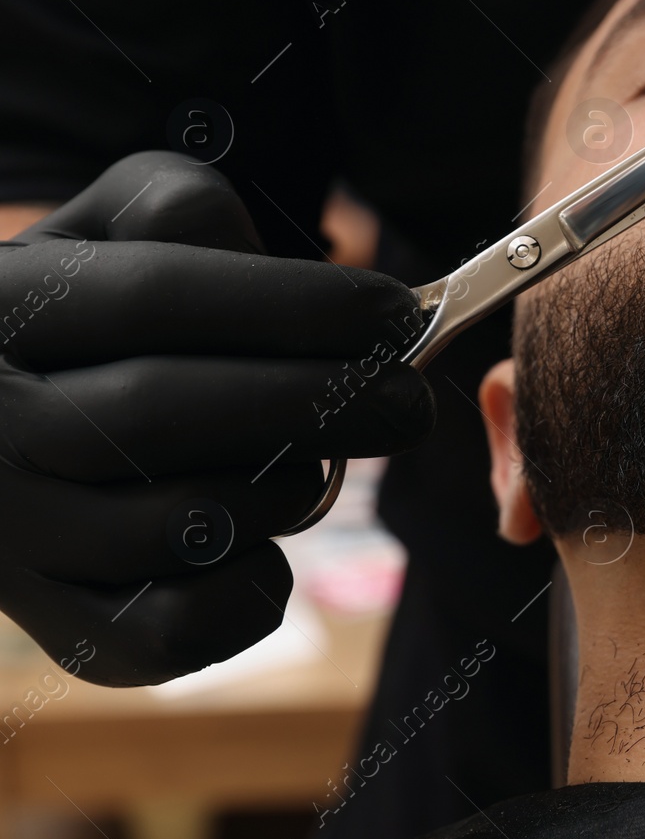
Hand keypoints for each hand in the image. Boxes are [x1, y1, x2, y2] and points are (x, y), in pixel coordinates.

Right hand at [0, 152, 434, 685]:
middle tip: (410, 402)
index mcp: (2, 309)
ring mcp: (17, 540)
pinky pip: (178, 629)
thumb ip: (181, 208)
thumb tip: (281, 270)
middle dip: (316, 403)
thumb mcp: (110, 229)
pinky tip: (268, 542)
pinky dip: (255, 588)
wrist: (3, 433)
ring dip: (285, 490)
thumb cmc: (93, 315)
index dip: (293, 306)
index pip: (154, 298)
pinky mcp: (66, 630)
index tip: (395, 315)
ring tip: (319, 461)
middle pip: (164, 413)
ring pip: (180, 521)